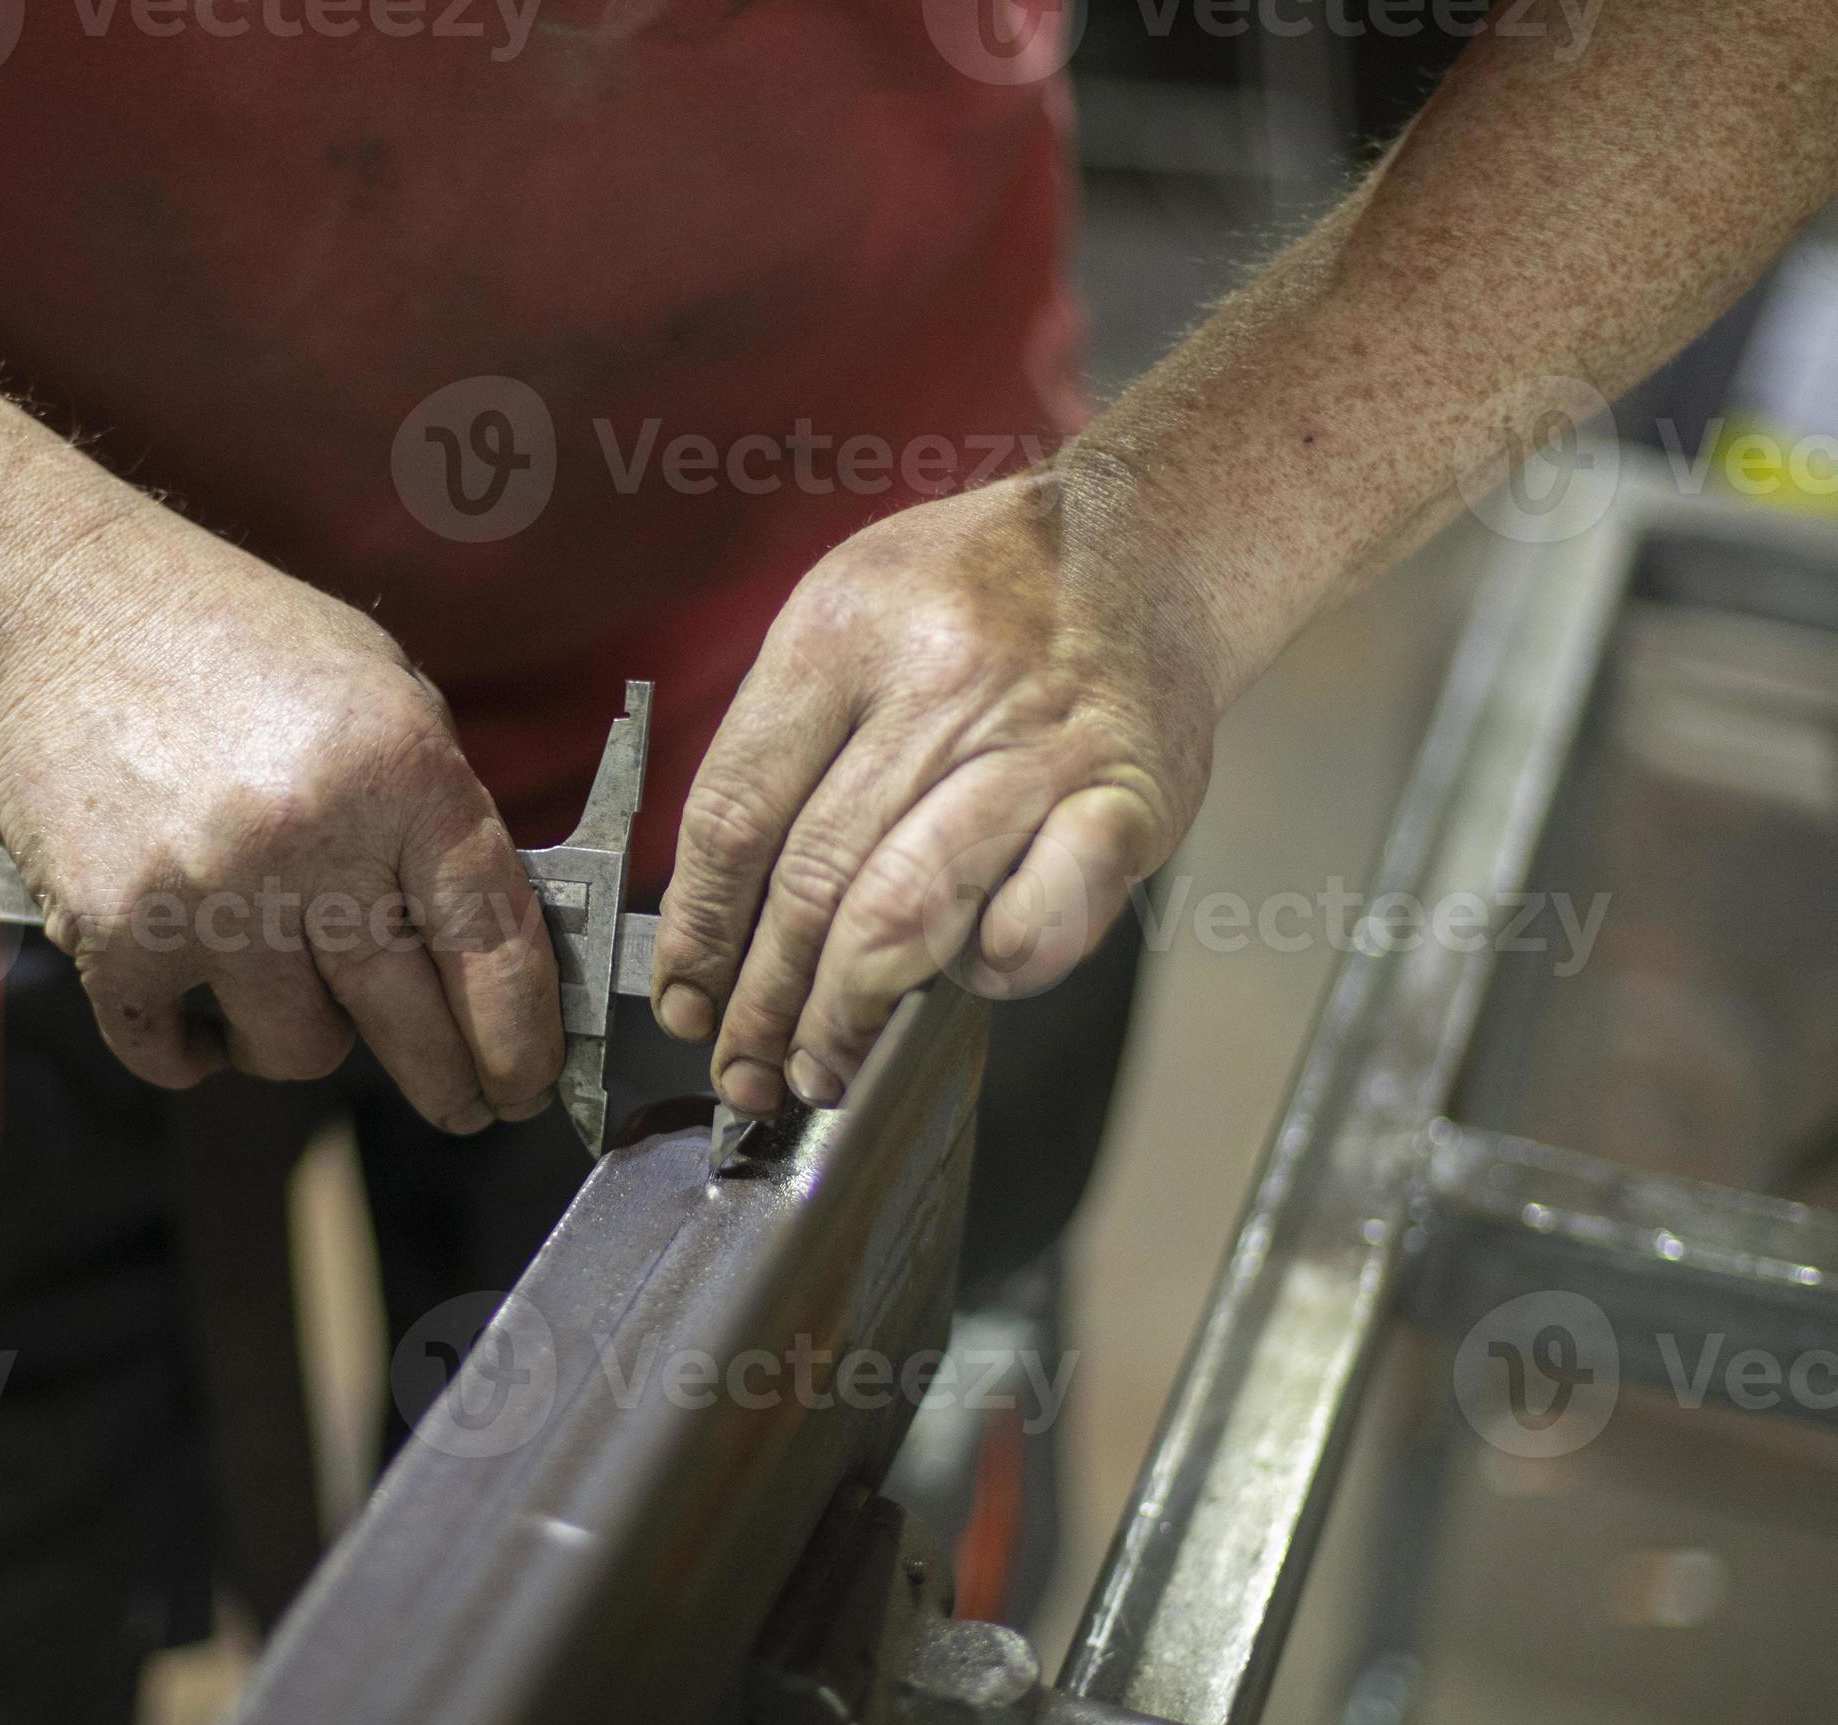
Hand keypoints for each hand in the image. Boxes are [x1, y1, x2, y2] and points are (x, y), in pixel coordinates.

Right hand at [0, 527, 561, 1133]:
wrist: (57, 607)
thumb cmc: (234, 643)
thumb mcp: (383, 691)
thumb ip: (437, 813)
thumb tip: (490, 950)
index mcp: (399, 772)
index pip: (491, 941)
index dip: (521, 1035)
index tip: (527, 1083)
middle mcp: (310, 839)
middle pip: (407, 1019)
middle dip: (448, 1082)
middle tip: (460, 1103)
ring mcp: (207, 894)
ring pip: (300, 1050)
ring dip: (305, 1038)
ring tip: (292, 987)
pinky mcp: (113, 934)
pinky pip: (178, 1055)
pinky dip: (197, 1051)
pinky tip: (205, 1013)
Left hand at [652, 467, 1226, 1115]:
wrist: (1154, 545)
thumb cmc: (983, 593)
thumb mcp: (849, 610)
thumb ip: (783, 739)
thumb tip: (716, 910)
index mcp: (847, 628)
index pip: (737, 811)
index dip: (699, 928)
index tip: (683, 994)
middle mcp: (945, 683)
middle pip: (814, 879)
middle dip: (763, 998)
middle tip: (742, 1065)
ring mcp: (1043, 748)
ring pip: (911, 915)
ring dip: (849, 1014)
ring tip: (817, 1066)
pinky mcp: (1129, 804)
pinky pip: (1036, 928)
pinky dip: (985, 975)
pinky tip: (954, 983)